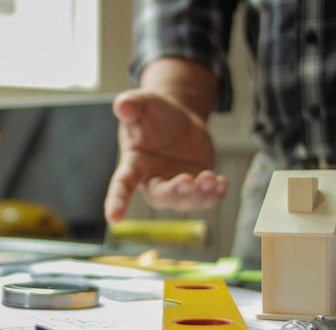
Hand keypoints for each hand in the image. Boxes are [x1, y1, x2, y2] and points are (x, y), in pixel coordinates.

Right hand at [104, 90, 227, 222]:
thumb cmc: (153, 115)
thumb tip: (122, 105)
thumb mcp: (142, 104)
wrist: (177, 119)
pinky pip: (205, 199)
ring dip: (198, 194)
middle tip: (186, 181)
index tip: (113, 218)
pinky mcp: (197, 186)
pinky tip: (222, 183)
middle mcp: (153, 181)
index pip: (121, 185)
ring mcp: (176, 186)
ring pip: (185, 201)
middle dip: (173, 192)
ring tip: (211, 178)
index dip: (117, 202)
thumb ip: (131, 104)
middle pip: (160, 197)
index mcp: (134, 164)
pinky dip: (215, 195)